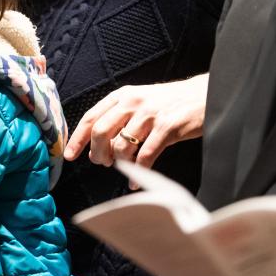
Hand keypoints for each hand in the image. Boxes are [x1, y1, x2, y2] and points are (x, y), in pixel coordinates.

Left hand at [64, 74, 208, 180]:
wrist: (205, 95)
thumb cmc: (169, 103)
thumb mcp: (140, 100)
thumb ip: (118, 116)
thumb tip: (95, 143)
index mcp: (122, 96)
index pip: (91, 117)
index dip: (77, 138)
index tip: (70, 155)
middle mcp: (133, 102)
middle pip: (100, 131)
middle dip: (96, 152)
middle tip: (101, 163)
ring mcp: (150, 114)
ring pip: (121, 145)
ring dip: (117, 162)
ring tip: (121, 168)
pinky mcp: (168, 128)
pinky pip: (145, 156)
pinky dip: (137, 172)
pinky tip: (134, 180)